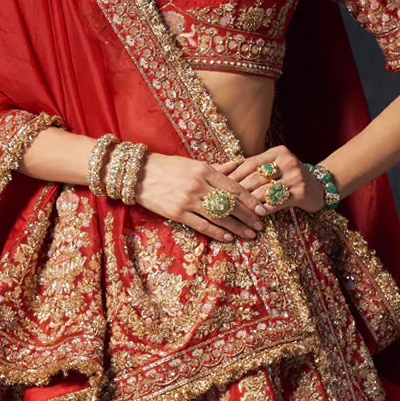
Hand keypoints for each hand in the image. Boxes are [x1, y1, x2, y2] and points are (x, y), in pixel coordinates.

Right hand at [133, 152, 265, 243]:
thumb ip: (216, 168)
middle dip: (247, 216)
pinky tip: (229, 237)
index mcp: (204, 170)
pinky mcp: (177, 213)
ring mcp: (188, 200)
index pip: (233, 187)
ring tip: (249, 234)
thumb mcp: (193, 163)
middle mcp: (198, 185)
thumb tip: (237, 166)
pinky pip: (202, 226)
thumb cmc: (167, 167)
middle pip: (229, 204)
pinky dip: (217, 233)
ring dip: (236, 227)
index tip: (261, 209)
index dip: (250, 200)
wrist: (138, 174)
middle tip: (260, 225)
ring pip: (219, 217)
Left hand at [216, 146, 329, 214]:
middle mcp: (287, 161)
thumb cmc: (290, 178)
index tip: (219, 187)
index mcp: (277, 152)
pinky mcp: (300, 192)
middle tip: (222, 202)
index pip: (249, 163)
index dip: (233, 176)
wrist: (320, 187)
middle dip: (237, 192)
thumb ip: (256, 168)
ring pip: (263, 191)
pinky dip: (263, 210)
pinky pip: (275, 203)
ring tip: (235, 211)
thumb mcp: (276, 166)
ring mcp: (295, 176)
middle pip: (254, 178)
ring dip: (248, 203)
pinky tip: (254, 216)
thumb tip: (225, 174)